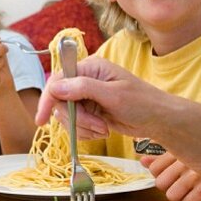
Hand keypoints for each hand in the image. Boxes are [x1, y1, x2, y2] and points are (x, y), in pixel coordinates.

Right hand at [36, 56, 168, 139]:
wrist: (158, 120)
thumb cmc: (142, 102)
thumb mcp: (113, 94)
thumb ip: (83, 88)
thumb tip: (55, 87)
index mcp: (89, 68)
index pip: (58, 81)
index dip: (48, 100)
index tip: (42, 120)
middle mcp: (85, 80)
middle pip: (61, 102)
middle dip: (77, 119)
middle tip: (97, 127)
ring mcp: (87, 97)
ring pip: (67, 116)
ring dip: (83, 128)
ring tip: (103, 129)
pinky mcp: (90, 112)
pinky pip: (76, 125)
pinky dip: (86, 133)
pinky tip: (103, 131)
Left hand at [143, 152, 200, 200]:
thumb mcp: (189, 155)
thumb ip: (164, 159)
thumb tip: (142, 161)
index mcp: (180, 149)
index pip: (154, 168)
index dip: (162, 176)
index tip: (175, 176)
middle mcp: (186, 160)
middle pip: (160, 183)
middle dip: (171, 188)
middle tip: (187, 185)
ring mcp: (195, 175)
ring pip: (172, 195)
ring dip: (183, 197)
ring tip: (195, 190)